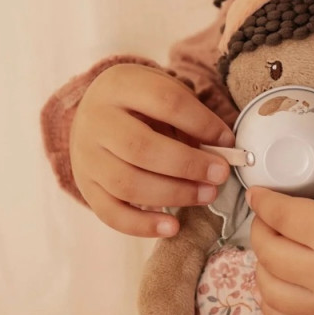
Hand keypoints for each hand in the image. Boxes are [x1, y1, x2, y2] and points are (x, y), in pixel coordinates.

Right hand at [70, 63, 236, 236]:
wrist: (97, 111)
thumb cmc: (143, 104)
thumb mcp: (165, 94)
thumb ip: (192, 120)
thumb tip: (224, 152)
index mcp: (121, 86)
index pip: (165, 102)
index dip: (202, 123)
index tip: (228, 140)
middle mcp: (96, 120)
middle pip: (141, 147)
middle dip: (188, 164)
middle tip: (220, 174)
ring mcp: (85, 156)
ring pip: (126, 183)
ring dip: (173, 194)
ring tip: (207, 195)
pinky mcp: (85, 186)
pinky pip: (110, 213)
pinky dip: (143, 225)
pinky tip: (173, 227)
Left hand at [248, 123, 313, 314]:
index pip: (281, 215)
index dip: (263, 200)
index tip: (259, 192)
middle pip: (267, 252)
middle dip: (260, 230)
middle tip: (269, 217)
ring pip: (270, 290)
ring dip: (261, 268)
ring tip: (272, 250)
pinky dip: (273, 305)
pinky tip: (279, 289)